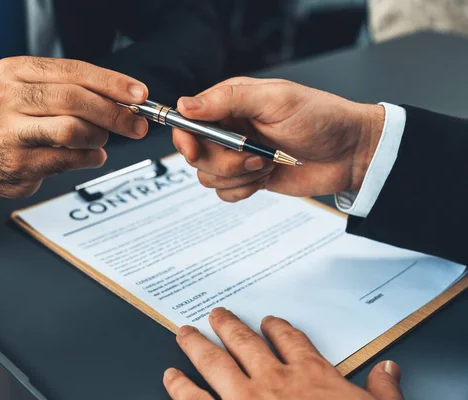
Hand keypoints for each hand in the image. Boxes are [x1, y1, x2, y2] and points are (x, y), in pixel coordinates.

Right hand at [0, 57, 148, 199]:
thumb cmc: (20, 122)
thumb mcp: (39, 94)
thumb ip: (78, 91)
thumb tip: (129, 100)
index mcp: (15, 71)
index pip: (72, 70)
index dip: (111, 82)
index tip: (140, 94)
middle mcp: (7, 97)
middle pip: (74, 99)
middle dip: (114, 112)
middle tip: (137, 124)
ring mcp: (9, 132)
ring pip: (71, 129)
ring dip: (99, 136)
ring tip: (101, 139)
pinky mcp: (18, 164)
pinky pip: (68, 159)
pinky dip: (90, 158)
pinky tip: (92, 156)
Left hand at [163, 308, 402, 399]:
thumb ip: (382, 391)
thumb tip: (389, 370)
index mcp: (311, 376)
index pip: (291, 341)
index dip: (278, 328)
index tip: (269, 321)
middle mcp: (274, 381)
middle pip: (245, 343)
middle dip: (229, 326)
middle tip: (216, 313)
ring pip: (215, 362)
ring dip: (198, 345)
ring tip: (185, 332)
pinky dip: (181, 387)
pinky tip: (171, 376)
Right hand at [172, 78, 384, 201]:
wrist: (351, 153)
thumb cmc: (321, 118)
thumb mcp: (275, 100)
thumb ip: (228, 100)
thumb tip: (186, 105)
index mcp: (231, 103)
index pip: (189, 120)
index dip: (186, 138)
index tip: (196, 150)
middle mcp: (230, 129)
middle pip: (197, 154)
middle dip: (223, 161)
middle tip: (254, 155)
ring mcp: (238, 156)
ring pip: (208, 176)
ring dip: (237, 176)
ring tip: (267, 164)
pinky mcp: (248, 179)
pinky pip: (225, 193)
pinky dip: (243, 190)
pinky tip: (266, 178)